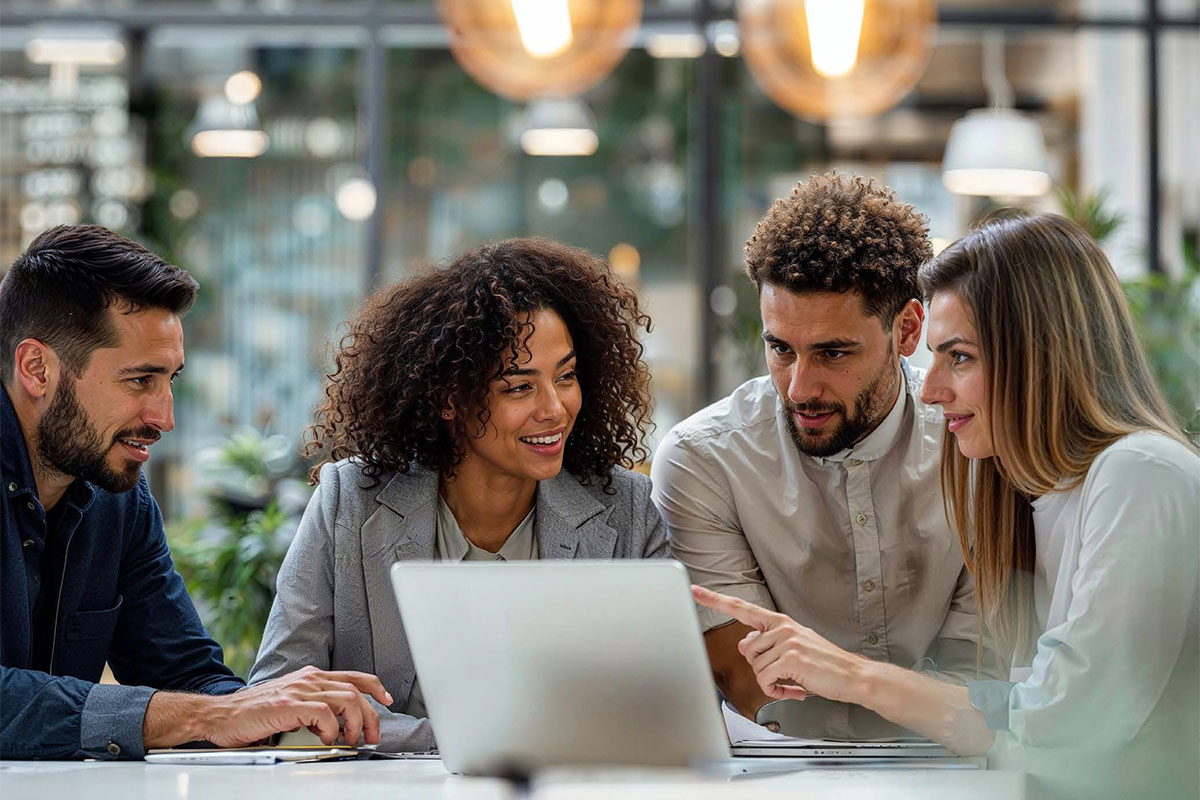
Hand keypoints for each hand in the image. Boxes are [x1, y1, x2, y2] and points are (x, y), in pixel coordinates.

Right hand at [202, 666, 392, 746]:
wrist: (220, 715)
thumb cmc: (252, 713)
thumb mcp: (290, 703)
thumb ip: (312, 707)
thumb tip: (337, 725)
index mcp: (310, 677)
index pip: (352, 676)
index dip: (374, 686)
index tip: (387, 699)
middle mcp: (308, 679)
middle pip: (355, 691)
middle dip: (371, 715)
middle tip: (371, 737)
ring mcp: (299, 690)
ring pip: (346, 700)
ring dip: (356, 723)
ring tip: (351, 740)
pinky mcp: (288, 705)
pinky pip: (324, 714)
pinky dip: (331, 729)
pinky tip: (326, 739)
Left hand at [691, 585, 865, 704]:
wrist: (853, 675)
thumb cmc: (824, 664)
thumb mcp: (793, 647)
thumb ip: (767, 642)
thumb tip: (744, 642)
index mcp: (780, 622)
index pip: (741, 607)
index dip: (715, 599)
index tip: (695, 590)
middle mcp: (781, 627)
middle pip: (746, 651)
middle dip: (760, 668)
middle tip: (782, 674)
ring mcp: (786, 641)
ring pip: (756, 667)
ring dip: (771, 683)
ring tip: (792, 682)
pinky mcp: (790, 658)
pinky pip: (766, 680)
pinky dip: (777, 692)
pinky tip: (794, 690)